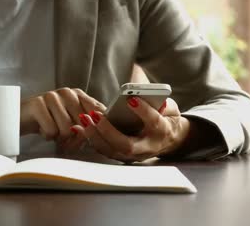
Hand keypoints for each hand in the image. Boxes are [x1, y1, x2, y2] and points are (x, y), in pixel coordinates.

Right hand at [20, 88, 106, 145]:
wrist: (19, 118)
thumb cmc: (48, 122)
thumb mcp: (70, 123)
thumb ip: (87, 126)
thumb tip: (95, 133)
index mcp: (79, 95)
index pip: (98, 112)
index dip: (94, 129)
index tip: (84, 137)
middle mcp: (68, 92)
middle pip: (83, 124)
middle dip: (74, 138)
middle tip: (63, 137)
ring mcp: (52, 96)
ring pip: (67, 129)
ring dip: (59, 137)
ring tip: (52, 131)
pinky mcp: (38, 104)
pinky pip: (51, 130)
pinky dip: (47, 136)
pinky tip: (41, 129)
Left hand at [69, 97, 190, 161]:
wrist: (169, 139)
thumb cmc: (165, 118)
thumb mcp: (169, 108)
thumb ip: (161, 102)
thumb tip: (144, 94)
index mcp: (162, 131)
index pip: (153, 123)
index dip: (143, 111)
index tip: (131, 99)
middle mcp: (147, 147)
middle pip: (126, 144)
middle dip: (109, 130)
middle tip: (95, 115)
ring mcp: (134, 155)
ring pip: (112, 150)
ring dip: (95, 135)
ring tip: (85, 118)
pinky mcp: (122, 156)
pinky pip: (104, 150)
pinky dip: (91, 139)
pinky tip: (79, 127)